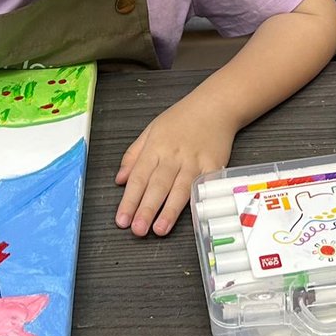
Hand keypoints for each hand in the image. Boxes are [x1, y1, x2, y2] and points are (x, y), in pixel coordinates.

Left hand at [114, 99, 234, 236]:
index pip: (139, 178)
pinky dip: (198, 199)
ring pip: (180, 189)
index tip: (122, 219)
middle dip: (146, 209)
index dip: (129, 200)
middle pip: (157, 185)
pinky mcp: (214, 165)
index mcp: (155, 147)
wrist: (215, 105)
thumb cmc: (182, 118)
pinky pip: (204, 185)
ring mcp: (195, 161)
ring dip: (169, 210)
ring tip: (159, 229)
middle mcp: (173, 156)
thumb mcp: (151, 130)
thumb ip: (133, 155)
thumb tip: (120, 179)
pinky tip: (193, 215)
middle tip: (137, 230)